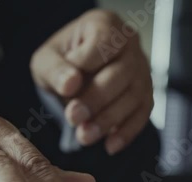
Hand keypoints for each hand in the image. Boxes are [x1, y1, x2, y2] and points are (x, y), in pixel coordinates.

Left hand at [30, 10, 152, 154]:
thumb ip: (55, 69)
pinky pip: (143, 113)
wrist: (74, 72)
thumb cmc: (60, 62)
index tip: (67, 86)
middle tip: (73, 118)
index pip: (103, 42)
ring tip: (84, 137)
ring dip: (109, 120)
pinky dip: (127, 131)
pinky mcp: (145, 93)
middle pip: (122, 73)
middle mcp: (129, 44)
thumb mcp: (46, 60)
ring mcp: (141, 69)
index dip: (86, 65)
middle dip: (97, 99)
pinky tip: (109, 146)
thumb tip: (71, 84)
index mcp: (104, 25)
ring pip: (134, 95)